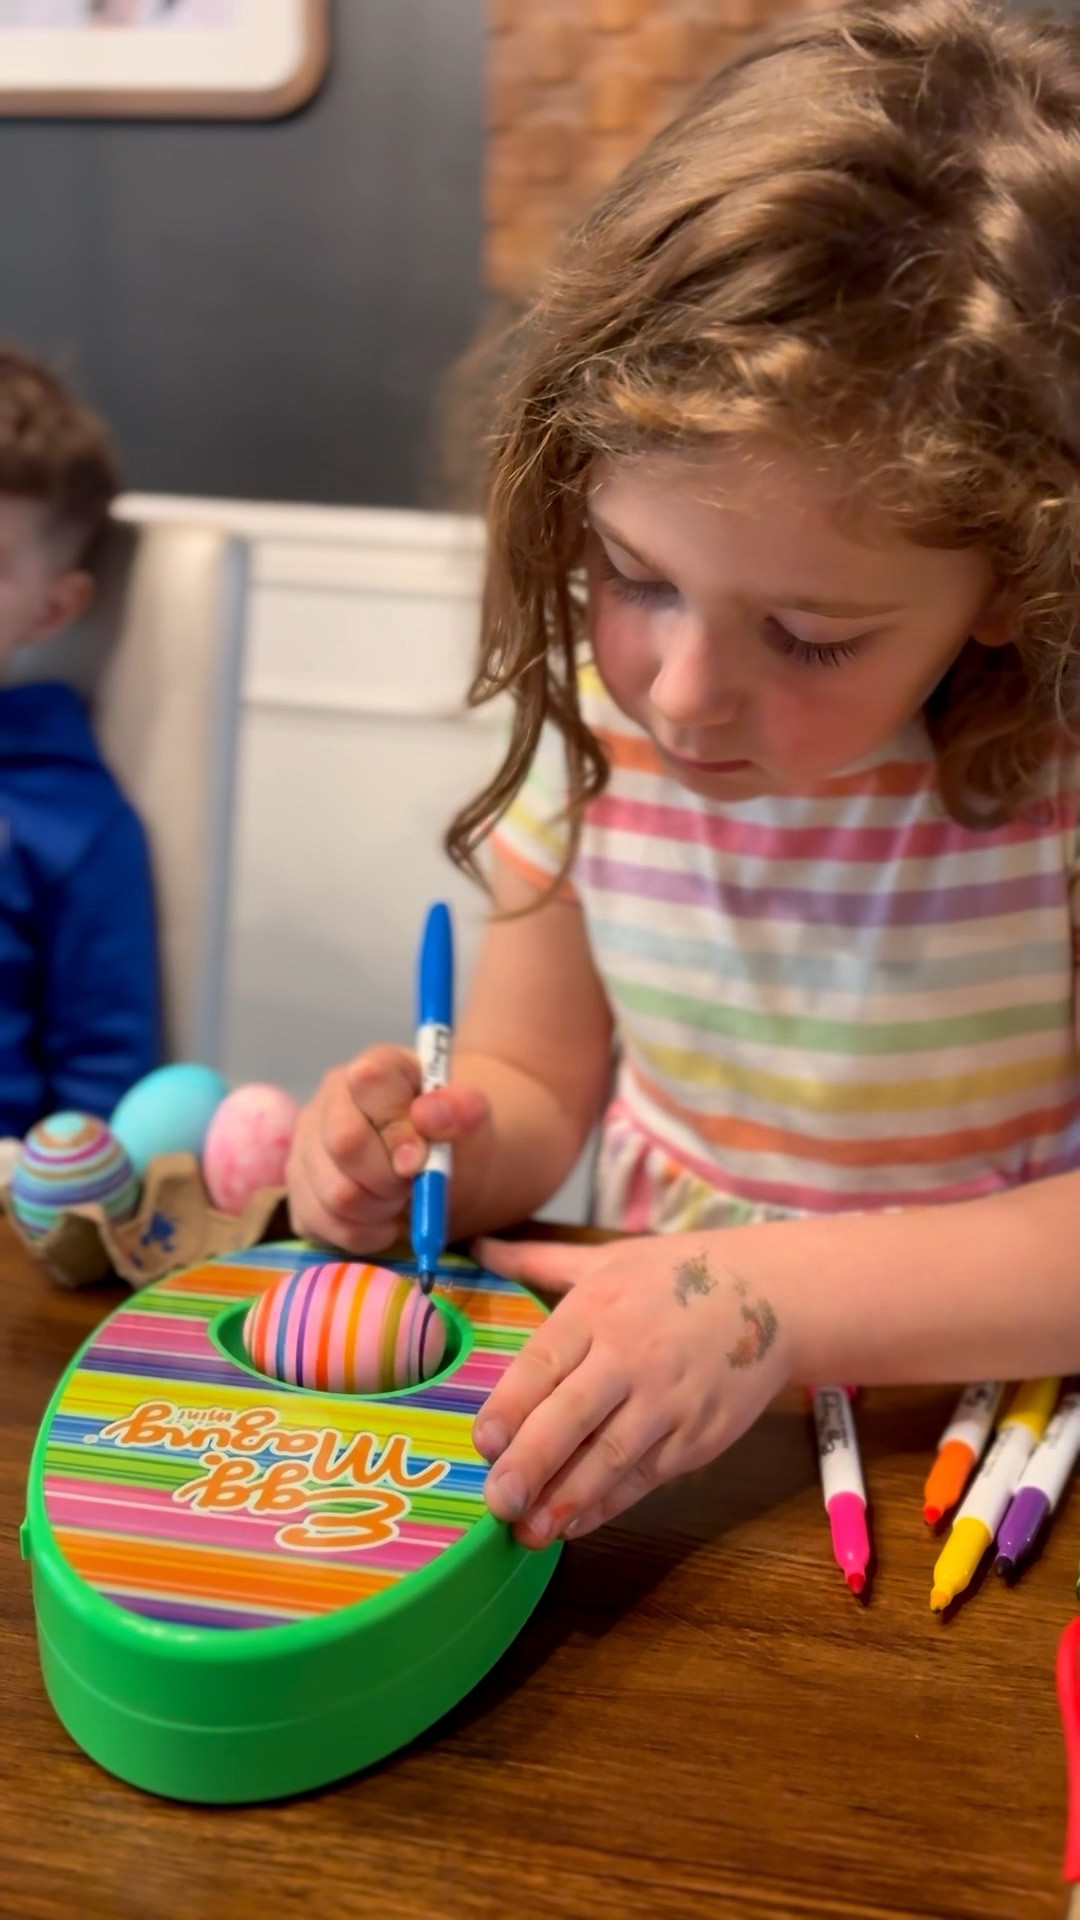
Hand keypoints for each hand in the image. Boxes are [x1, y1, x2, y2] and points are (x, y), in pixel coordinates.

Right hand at [286, 1044, 488, 1252]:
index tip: (421, 1156)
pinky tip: (381, 1218)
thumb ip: (461, 1109)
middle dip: (390, 1177)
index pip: (369, 1080)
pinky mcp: (298, 1191)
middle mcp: (329, 1099)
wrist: (435, 1171)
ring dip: (380, 1209)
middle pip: (345, 1143)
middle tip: (412, 1184)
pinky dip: (363, 1233)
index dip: (398, 1126)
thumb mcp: (471, 1120)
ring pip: (335, 1193)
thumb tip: (427, 1114)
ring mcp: (306, 1145)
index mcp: (376, 1068)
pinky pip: (323, 1225)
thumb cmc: (449, 1139)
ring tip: (400, 1199)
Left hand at [471, 1232, 792, 1546]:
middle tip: (496, 1501)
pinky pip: (645, 1477)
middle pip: (571, 1416)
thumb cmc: (676, 1276)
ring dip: (566, 1498)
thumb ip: (539, 1260)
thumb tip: (481, 1245)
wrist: (771, 1295)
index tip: (482, 1442)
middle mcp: (630, 1356)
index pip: (543, 1363)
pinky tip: (574, 1523)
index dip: (509, 1406)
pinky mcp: (698, 1435)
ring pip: (609, 1458)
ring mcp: (668, 1400)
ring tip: (527, 1532)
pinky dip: (608, 1503)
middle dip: (530, 1463)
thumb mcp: (607, 1259)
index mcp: (598, 1309)